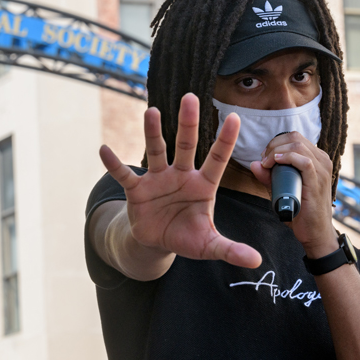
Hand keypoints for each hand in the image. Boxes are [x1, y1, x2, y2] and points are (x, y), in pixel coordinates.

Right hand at [99, 93, 261, 268]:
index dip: (225, 140)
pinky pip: (125, 175)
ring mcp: (158, 180)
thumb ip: (230, 249)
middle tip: (190, 98)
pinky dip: (114, 164)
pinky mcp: (137, 190)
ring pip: (156, 151)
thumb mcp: (209, 245)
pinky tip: (104, 150)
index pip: (217, 159)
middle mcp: (181, 176)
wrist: (158, 242)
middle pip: (185, 145)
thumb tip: (255, 261)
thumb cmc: (187, 237)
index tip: (235, 117)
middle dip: (188, 123)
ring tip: (152, 112)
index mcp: (203, 185)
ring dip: (153, 133)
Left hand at [250, 132, 336, 255]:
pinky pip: (304, 160)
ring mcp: (322, 169)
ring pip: (298, 145)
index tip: (264, 158)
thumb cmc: (300, 210)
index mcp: (315, 158)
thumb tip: (254, 163)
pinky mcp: (318, 180)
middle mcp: (321, 160)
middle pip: (294, 137)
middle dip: (273, 145)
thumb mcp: (281, 189)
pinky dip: (287, 157)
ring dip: (276, 151)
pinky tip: (275, 163)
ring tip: (267, 164)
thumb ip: (268, 177)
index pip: (294, 137)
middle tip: (264, 161)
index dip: (275, 143)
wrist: (315, 233)